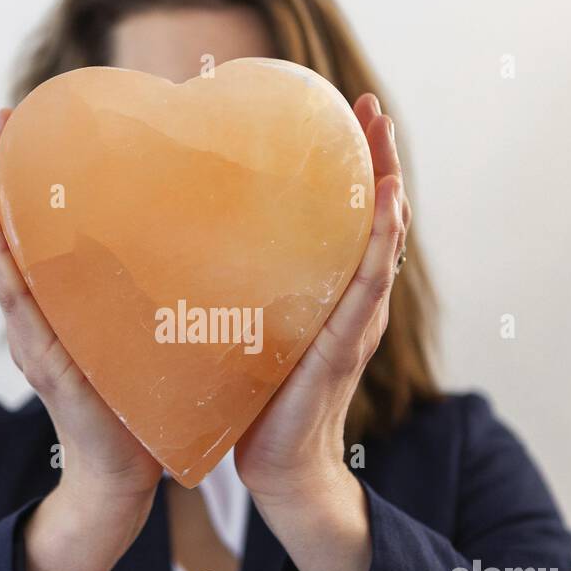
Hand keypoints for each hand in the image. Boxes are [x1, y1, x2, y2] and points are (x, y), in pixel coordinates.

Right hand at [0, 111, 162, 507]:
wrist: (124, 475)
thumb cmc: (137, 408)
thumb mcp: (140, 337)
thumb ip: (145, 297)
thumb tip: (188, 241)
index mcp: (59, 311)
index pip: (34, 239)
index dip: (24, 188)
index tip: (25, 131)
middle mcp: (37, 320)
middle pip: (8, 238)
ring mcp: (35, 340)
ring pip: (4, 261)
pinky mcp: (45, 362)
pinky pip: (19, 303)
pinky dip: (1, 260)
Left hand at [234, 94, 409, 505]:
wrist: (278, 466)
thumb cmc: (257, 401)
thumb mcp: (247, 329)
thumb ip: (238, 288)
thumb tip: (183, 239)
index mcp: (329, 294)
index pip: (348, 219)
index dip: (353, 167)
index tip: (345, 113)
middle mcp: (352, 301)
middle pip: (376, 217)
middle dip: (378, 159)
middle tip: (369, 105)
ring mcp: (355, 322)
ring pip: (382, 242)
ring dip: (387, 187)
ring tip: (384, 137)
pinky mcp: (344, 345)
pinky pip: (370, 286)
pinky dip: (381, 243)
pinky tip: (387, 205)